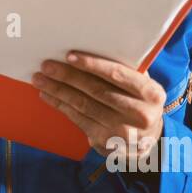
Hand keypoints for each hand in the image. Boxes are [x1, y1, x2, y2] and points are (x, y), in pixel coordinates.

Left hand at [32, 52, 164, 159]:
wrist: (148, 140)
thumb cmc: (139, 102)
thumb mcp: (142, 87)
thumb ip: (124, 71)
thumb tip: (87, 50)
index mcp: (151, 94)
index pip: (117, 75)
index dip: (92, 64)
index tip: (70, 56)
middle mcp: (140, 114)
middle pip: (96, 90)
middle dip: (68, 76)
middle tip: (46, 66)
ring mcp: (122, 131)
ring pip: (83, 105)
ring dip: (58, 91)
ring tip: (40, 79)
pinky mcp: (105, 141)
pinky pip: (78, 119)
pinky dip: (61, 105)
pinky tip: (48, 95)